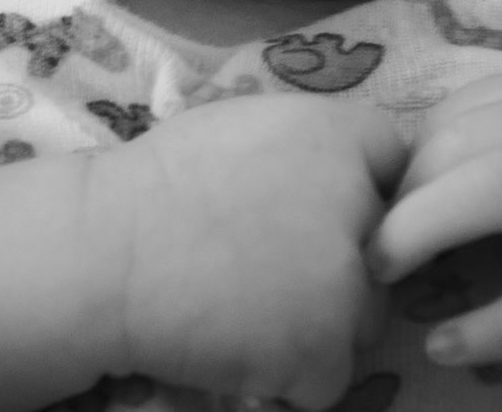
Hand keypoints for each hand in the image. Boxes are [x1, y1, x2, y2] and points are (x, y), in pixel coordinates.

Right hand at [93, 94, 406, 408]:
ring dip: (322, 322)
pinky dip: (291, 376)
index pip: (397, 164)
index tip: (324, 211)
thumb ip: (314, 144)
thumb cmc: (162, 181)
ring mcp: (347, 281)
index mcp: (340, 134)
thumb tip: (353, 172)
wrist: (105, 252)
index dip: (363, 192)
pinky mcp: (326, 351)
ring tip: (249, 305)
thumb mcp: (249, 125)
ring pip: (365, 316)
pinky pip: (330, 376)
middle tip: (271, 266)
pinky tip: (240, 345)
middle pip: (385, 247)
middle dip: (341, 262)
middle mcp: (359, 202)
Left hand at [366, 57, 501, 370]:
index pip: (451, 113)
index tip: (382, 209)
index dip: (404, 165)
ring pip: (487, 190)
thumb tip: (385, 175)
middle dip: (401, 198)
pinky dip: (488, 323)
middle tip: (372, 250)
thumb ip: (493, 142)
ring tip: (383, 275)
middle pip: (456, 143)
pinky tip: (446, 345)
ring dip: (419, 232)